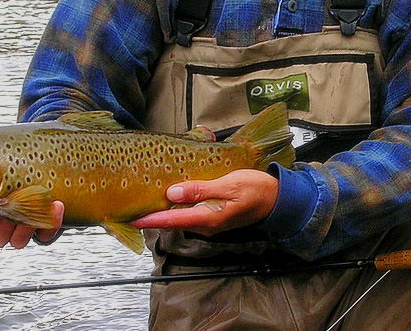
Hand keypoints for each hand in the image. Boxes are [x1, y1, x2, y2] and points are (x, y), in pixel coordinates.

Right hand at [0, 110, 64, 247]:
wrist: (47, 152)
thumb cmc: (14, 151)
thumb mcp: (0, 139)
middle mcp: (1, 217)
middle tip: (8, 222)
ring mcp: (24, 222)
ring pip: (20, 238)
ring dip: (24, 232)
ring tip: (31, 219)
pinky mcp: (46, 223)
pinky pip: (48, 233)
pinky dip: (52, 224)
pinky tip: (58, 208)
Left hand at [131, 169, 278, 236]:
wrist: (277, 200)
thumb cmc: (255, 190)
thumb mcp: (228, 185)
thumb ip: (200, 189)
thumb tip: (173, 192)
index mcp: (208, 218)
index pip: (172, 220)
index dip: (151, 219)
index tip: (133, 219)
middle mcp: (206, 224)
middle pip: (173, 220)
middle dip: (154, 213)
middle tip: (135, 202)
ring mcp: (210, 223)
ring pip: (181, 217)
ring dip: (166, 209)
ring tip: (149, 198)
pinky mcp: (214, 217)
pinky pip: (191, 214)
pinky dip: (179, 207)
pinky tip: (174, 196)